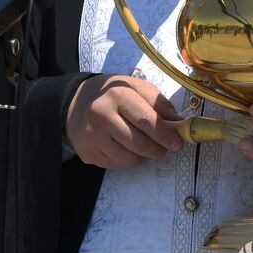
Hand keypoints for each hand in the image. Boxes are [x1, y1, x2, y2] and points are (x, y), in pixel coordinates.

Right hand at [66, 74, 181, 168]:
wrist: (75, 102)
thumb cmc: (112, 94)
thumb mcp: (136, 87)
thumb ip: (158, 103)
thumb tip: (177, 123)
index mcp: (117, 95)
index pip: (146, 120)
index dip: (165, 135)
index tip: (177, 143)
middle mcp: (101, 116)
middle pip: (139, 144)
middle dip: (157, 149)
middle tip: (163, 147)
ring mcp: (92, 137)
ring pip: (129, 160)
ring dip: (143, 156)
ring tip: (143, 145)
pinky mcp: (87, 153)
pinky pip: (116, 165)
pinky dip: (127, 159)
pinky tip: (125, 147)